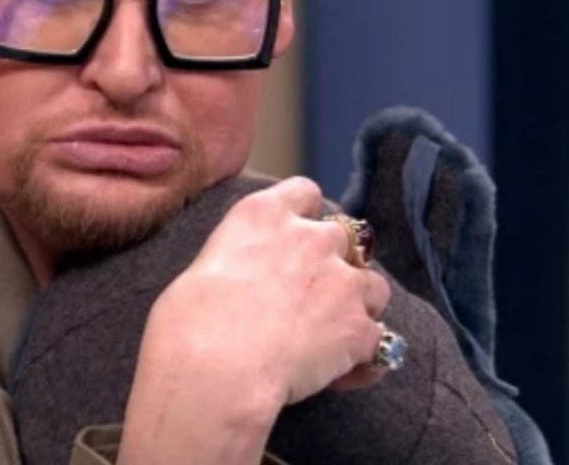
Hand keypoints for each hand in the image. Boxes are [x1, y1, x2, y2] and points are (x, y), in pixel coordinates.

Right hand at [152, 176, 392, 403]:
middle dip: (338, 263)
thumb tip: (245, 278)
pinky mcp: (357, 327)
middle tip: (314, 296)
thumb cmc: (189, 321)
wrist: (213, 364)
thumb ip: (239, 257)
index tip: (299, 238)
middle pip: (347, 237)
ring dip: (360, 308)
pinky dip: (365, 359)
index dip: (308, 216)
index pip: (305, 192)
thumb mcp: (204, 264)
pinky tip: (343, 376)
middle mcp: (310, 237)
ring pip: (375, 287)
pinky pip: (380, 342)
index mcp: (264, 214)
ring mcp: (341, 281)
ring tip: (334, 338)